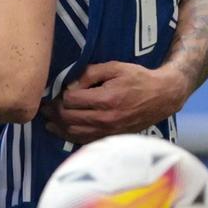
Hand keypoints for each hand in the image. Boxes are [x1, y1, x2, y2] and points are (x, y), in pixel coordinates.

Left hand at [40, 61, 188, 144]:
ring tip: (47, 120)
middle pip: (68, 118)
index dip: (60, 95)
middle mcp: (106, 119)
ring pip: (74, 133)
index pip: (70, 100)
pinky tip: (61, 131)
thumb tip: (69, 85)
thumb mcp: (114, 67)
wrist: (163, 97)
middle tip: (44, 105)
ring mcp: (109, 131)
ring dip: (57, 126)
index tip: (56, 91)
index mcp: (106, 99)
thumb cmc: (138, 79)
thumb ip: (89, 74)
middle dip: (53, 111)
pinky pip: (85, 140)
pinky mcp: (111, 138)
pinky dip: (70, 136)